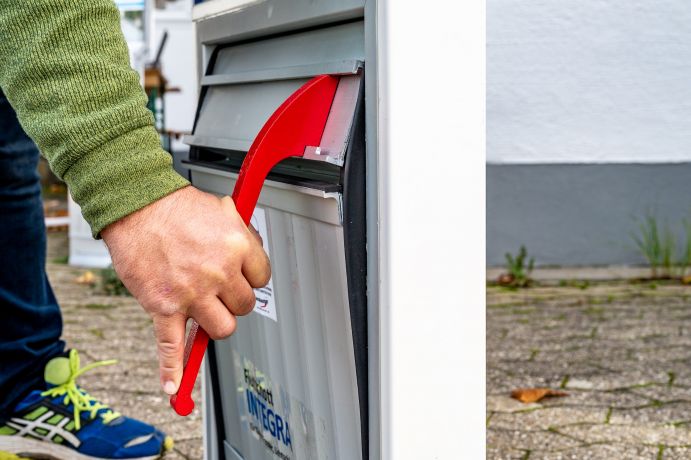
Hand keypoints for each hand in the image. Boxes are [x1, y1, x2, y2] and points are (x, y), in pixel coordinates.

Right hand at [101, 186, 270, 394]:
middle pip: (244, 306)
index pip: (262, 278)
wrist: (135, 205)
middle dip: (233, 298)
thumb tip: (252, 248)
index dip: (250, 277)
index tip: (241, 275)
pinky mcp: (164, 307)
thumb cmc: (176, 205)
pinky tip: (174, 385)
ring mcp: (192, 294)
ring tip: (206, 311)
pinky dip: (173, 369)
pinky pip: (171, 346)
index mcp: (237, 247)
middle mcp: (218, 273)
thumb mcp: (224, 208)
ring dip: (216, 322)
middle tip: (220, 288)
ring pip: (223, 328)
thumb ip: (242, 233)